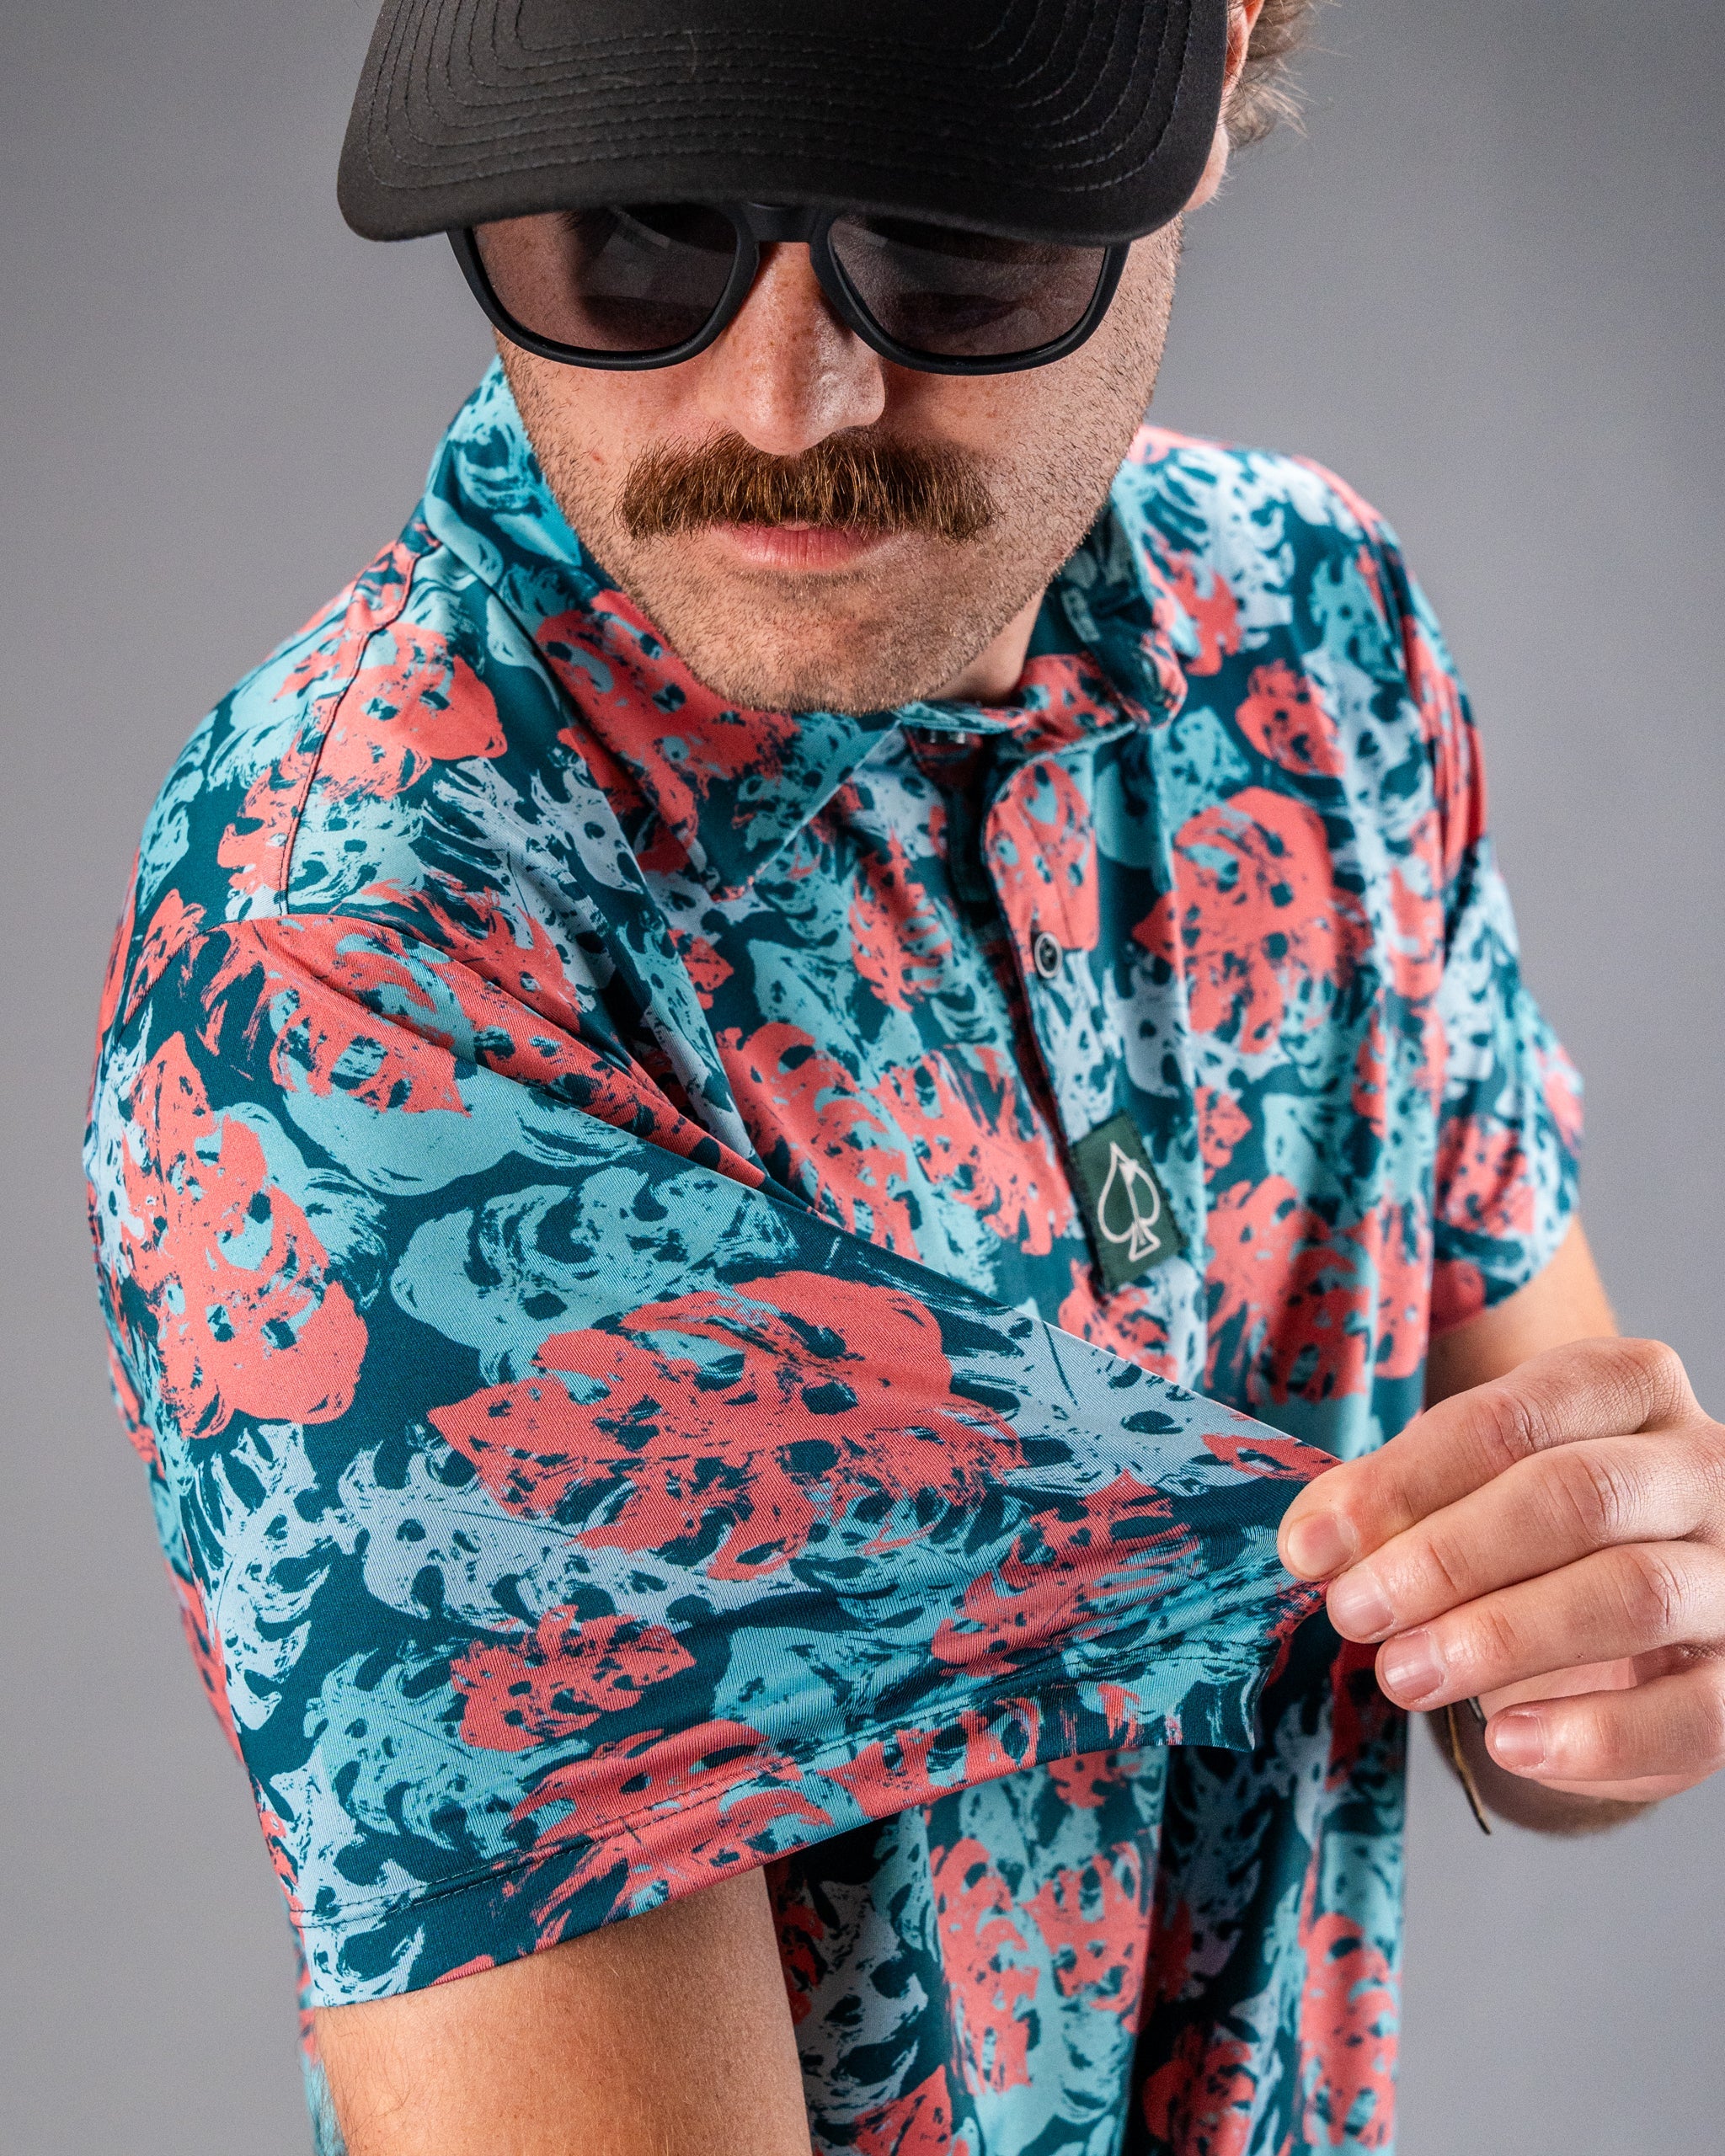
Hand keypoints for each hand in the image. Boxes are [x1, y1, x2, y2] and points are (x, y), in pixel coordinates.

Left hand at [1277, 1338, 1724, 1805]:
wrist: (1634, 1619)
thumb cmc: (1530, 1526)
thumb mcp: (1462, 1487)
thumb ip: (1396, 1503)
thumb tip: (1315, 1544)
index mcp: (1625, 1386)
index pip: (1510, 1417)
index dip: (1403, 1481)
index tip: (1312, 1544)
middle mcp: (1700, 1467)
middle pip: (1575, 1497)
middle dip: (1445, 1558)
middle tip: (1352, 1611)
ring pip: (1633, 1594)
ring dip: (1500, 1639)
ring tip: (1401, 1675)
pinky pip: (1691, 1713)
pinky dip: (1592, 1734)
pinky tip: (1506, 1742)